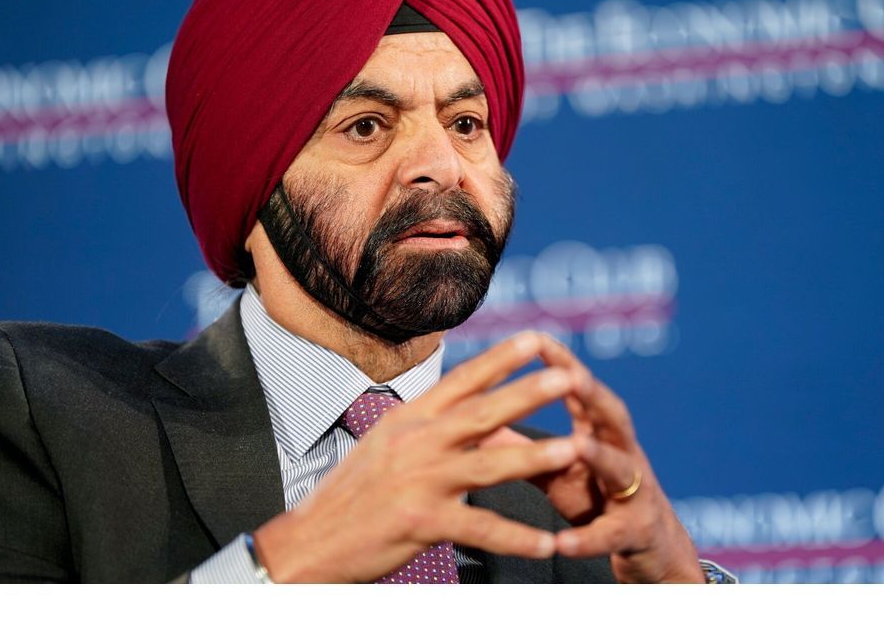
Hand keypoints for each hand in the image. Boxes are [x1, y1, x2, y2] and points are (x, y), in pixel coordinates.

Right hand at [253, 331, 582, 582]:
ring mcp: (419, 482)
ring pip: (486, 466)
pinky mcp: (420, 523)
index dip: (500, 359)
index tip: (535, 339)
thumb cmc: (355, 491)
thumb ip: (436, 428)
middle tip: (567, 375)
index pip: (461, 380)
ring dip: (533, 456)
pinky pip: (477, 529)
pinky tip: (545, 543)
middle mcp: (417, 443)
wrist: (311, 539)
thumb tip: (480, 414)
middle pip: (481, 412)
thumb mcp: (391, 445)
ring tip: (572, 449)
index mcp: (410, 419)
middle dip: (527, 392)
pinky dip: (514, 538)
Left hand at [507, 336, 704, 582]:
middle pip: (614, 417)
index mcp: (601, 434)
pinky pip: (611, 535)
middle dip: (595, 396)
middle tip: (573, 376)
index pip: (583, 391)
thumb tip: (473, 423)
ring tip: (577, 446)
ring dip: (600, 456)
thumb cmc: (595, 497)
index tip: (539, 338)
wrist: (649, 550)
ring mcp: (635, 493)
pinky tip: (562, 544)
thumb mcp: (556, 470)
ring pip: (620, 469)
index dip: (564, 364)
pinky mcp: (635, 533)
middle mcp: (624, 454)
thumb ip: (520, 447)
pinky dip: (588, 538)